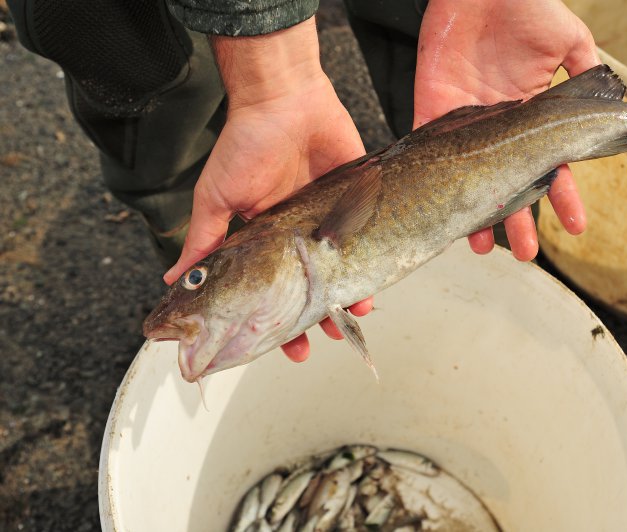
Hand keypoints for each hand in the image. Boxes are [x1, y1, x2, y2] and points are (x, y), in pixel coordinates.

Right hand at [162, 18, 372, 361]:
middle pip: (306, 288)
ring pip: (339, 271)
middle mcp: (294, 236)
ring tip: (351, 318)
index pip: (267, 291)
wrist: (285, 98)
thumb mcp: (216, 199)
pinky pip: (365, 240)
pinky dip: (370, 264)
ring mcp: (326, 221)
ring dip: (344, 297)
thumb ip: (202, 242)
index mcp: (261, 240)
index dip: (271, 320)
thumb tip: (172, 282)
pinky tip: (372, 285)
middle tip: (315, 345)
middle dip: (310, 318)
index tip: (278, 347)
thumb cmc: (244, 146)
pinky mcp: (354, 201)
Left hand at [415, 0, 598, 259]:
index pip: (552, 165)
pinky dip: (438, 186)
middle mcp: (500, 127)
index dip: (564, 197)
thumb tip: (615, 107)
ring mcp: (467, 125)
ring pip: (473, 181)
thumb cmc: (528, 6)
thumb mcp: (570, 40)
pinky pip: (434, 156)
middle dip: (519, 220)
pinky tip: (446, 213)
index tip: (576, 226)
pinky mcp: (433, 114)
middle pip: (510, 184)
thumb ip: (586, 77)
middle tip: (524, 254)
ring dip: (479, 215)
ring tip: (484, 246)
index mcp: (534, 114)